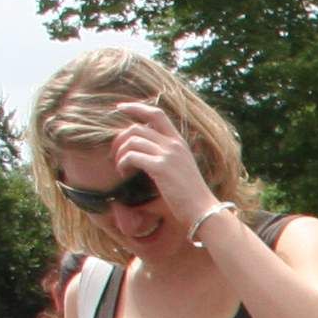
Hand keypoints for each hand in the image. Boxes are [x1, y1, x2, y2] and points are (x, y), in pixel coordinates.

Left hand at [110, 101, 216, 227]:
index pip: (156, 113)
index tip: (119, 108)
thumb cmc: (190, 195)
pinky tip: (124, 174)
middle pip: (137, 128)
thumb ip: (166, 155)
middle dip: (120, 139)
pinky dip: (122, 163)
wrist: (203, 210)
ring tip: (120, 167)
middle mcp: (174, 144)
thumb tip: (143, 150)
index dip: (136, 107)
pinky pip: (132, 156)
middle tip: (114, 154)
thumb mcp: (181, 167)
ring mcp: (168, 155)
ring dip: (119, 153)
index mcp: (179, 142)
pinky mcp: (161, 168)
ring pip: (132, 141)